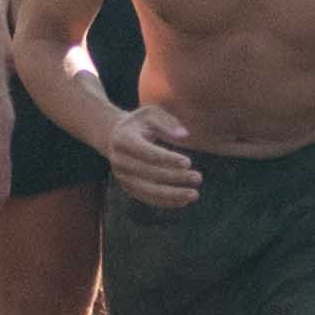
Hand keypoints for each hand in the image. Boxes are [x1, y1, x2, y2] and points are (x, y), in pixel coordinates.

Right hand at [83, 95, 195, 214]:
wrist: (116, 138)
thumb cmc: (140, 123)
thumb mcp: (151, 114)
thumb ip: (167, 122)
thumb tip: (183, 135)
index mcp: (122, 139)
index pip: (147, 153)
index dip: (167, 159)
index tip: (188, 162)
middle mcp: (119, 160)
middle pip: (149, 173)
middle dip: (175, 177)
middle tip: (198, 178)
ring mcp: (122, 176)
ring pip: (149, 191)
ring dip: (173, 194)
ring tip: (194, 194)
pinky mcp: (128, 188)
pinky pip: (148, 198)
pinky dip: (166, 201)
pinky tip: (184, 200)